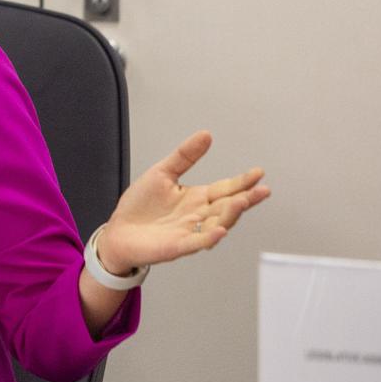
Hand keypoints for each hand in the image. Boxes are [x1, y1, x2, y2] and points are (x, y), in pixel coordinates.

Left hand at [97, 131, 270, 273]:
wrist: (118, 232)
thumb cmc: (139, 206)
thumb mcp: (162, 173)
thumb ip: (184, 156)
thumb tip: (206, 135)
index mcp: (195, 198)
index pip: (224, 188)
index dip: (242, 181)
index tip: (258, 172)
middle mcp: (197, 215)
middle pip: (227, 206)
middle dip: (246, 199)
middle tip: (262, 190)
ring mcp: (189, 231)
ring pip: (217, 223)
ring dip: (230, 214)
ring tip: (242, 201)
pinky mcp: (176, 246)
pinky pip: (196, 242)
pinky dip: (208, 237)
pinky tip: (219, 231)